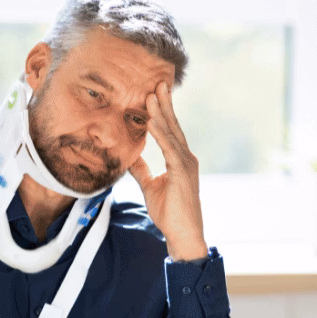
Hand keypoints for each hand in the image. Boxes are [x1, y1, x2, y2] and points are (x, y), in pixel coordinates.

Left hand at [128, 82, 209, 261]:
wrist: (183, 234)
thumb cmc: (170, 213)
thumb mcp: (150, 186)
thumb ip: (141, 170)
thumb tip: (130, 157)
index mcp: (179, 159)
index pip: (169, 131)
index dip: (161, 112)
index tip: (152, 94)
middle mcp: (186, 158)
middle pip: (173, 126)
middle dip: (165, 104)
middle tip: (157, 82)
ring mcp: (186, 165)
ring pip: (172, 133)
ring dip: (161, 113)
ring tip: (152, 95)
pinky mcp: (182, 173)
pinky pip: (170, 149)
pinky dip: (161, 134)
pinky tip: (152, 121)